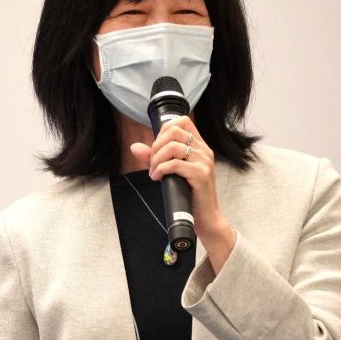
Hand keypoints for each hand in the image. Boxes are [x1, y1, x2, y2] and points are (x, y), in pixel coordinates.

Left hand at [129, 117, 235, 272]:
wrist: (206, 218)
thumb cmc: (189, 194)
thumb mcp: (171, 172)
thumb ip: (154, 158)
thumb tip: (134, 147)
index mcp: (200, 146)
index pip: (182, 121)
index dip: (163, 131)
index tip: (156, 148)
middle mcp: (204, 150)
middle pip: (174, 131)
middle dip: (156, 146)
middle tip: (152, 163)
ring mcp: (204, 161)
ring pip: (173, 147)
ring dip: (156, 159)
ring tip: (154, 172)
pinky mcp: (201, 174)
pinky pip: (175, 164)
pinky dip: (161, 169)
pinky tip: (157, 178)